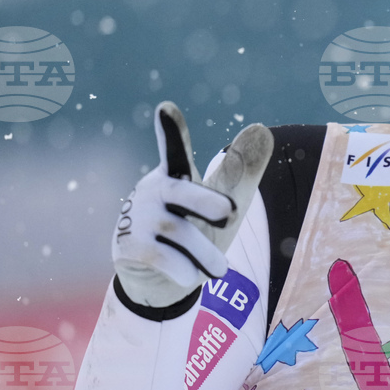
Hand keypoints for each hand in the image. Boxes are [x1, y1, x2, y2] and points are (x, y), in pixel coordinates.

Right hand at [112, 101, 273, 307]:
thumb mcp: (224, 202)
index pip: (175, 149)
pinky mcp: (127, 245)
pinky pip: (160, 257)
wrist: (161, 281)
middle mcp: (154, 191)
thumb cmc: (196, 231)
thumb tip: (261, 129)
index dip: (171, 130)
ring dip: (205, 253)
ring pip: (180, 232)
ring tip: (222, 270)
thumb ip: (241, 170)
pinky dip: (182, 268)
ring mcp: (137, 217)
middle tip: (231, 212)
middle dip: (207, 201)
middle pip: (182, 192)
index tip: (166, 108)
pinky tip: (192, 277)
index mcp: (176, 175)